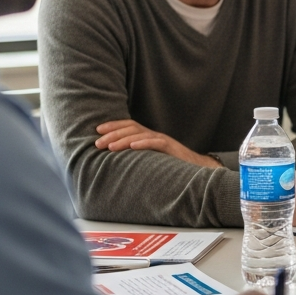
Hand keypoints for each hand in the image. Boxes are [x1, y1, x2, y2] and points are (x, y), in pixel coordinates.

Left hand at [95, 119, 221, 167]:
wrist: (198, 169)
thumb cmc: (173, 166)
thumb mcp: (152, 159)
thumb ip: (138, 156)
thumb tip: (117, 161)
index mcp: (149, 136)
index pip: (129, 125)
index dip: (113, 126)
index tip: (97, 130)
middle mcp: (155, 136)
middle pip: (131, 128)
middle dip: (112, 133)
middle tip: (98, 142)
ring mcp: (163, 141)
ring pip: (140, 135)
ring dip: (123, 139)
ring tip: (109, 147)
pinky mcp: (171, 148)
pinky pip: (156, 143)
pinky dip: (143, 143)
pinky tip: (132, 146)